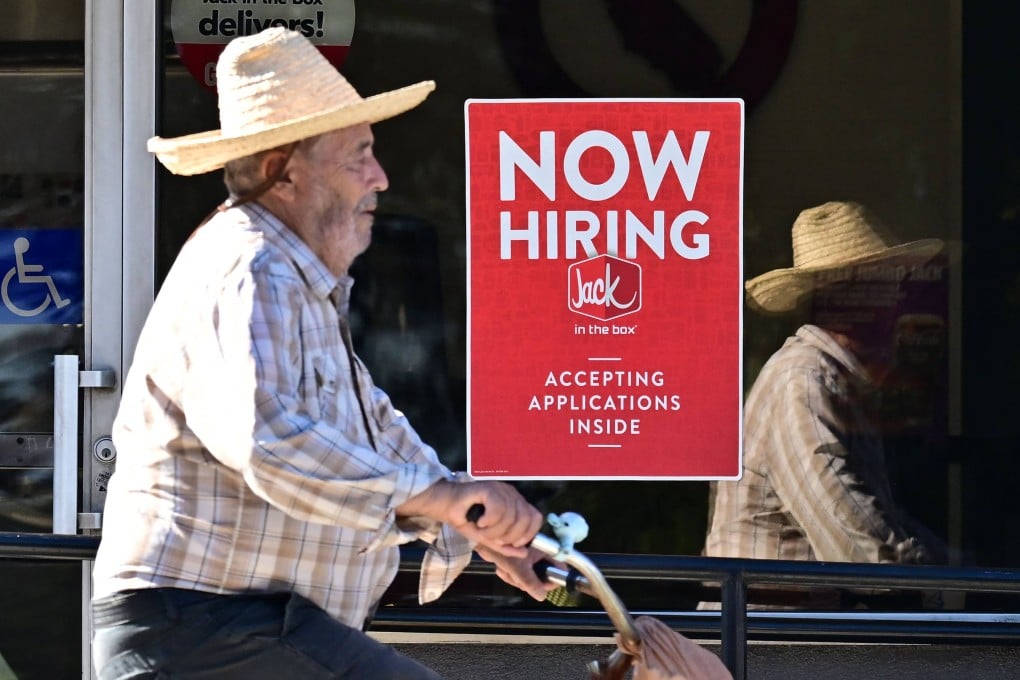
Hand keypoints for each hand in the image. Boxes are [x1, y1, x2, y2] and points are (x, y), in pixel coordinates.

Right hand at [397, 479, 542, 557]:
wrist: (443, 504)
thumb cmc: (465, 518)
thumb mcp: (487, 538)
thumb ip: (505, 545)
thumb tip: (524, 552)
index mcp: (514, 503)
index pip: (536, 517)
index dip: (528, 534)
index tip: (513, 543)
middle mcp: (511, 494)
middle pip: (525, 519)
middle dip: (509, 536)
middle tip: (492, 539)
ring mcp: (500, 489)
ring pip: (511, 516)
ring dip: (495, 531)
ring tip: (482, 531)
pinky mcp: (488, 488)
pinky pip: (499, 510)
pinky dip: (489, 522)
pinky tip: (480, 522)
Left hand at [475, 544, 558, 601]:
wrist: (484, 539)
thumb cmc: (503, 548)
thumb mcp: (518, 567)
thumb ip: (530, 582)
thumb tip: (542, 596)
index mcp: (545, 551)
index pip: (560, 569)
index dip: (551, 581)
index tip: (539, 587)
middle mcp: (540, 554)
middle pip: (542, 577)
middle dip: (527, 582)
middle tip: (516, 578)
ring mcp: (531, 557)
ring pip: (530, 578)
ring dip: (517, 579)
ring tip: (506, 571)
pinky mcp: (522, 560)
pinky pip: (522, 575)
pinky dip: (512, 575)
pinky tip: (503, 569)